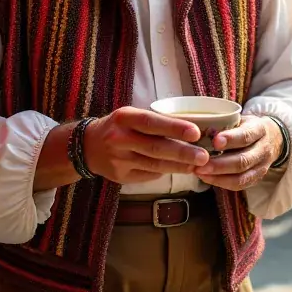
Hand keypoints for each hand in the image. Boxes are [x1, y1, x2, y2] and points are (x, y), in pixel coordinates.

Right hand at [81, 106, 209, 184]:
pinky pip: (149, 174)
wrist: (87, 146)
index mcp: (124, 118)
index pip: (151, 122)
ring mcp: (119, 160)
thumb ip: (155, 121)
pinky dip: (166, 171)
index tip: (196, 132)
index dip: (174, 127)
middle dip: (183, 153)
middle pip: (155, 147)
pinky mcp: (120, 176)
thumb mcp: (132, 116)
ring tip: (198, 165)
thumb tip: (191, 128)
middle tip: (205, 156)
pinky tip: (181, 169)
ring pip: (154, 164)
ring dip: (179, 166)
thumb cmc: (119, 126)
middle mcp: (119, 139)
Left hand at [196, 115, 282, 191]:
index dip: (231, 139)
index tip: (215, 141)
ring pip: (242, 177)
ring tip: (200, 172)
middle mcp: (263, 149)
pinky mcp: (257, 178)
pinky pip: (240, 185)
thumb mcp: (241, 119)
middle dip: (220, 165)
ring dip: (218, 177)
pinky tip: (207, 178)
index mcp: (259, 129)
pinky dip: (222, 183)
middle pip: (243, 161)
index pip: (246, 136)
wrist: (272, 138)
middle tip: (200, 164)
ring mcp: (262, 166)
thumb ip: (225, 125)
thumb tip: (198, 131)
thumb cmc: (248, 127)